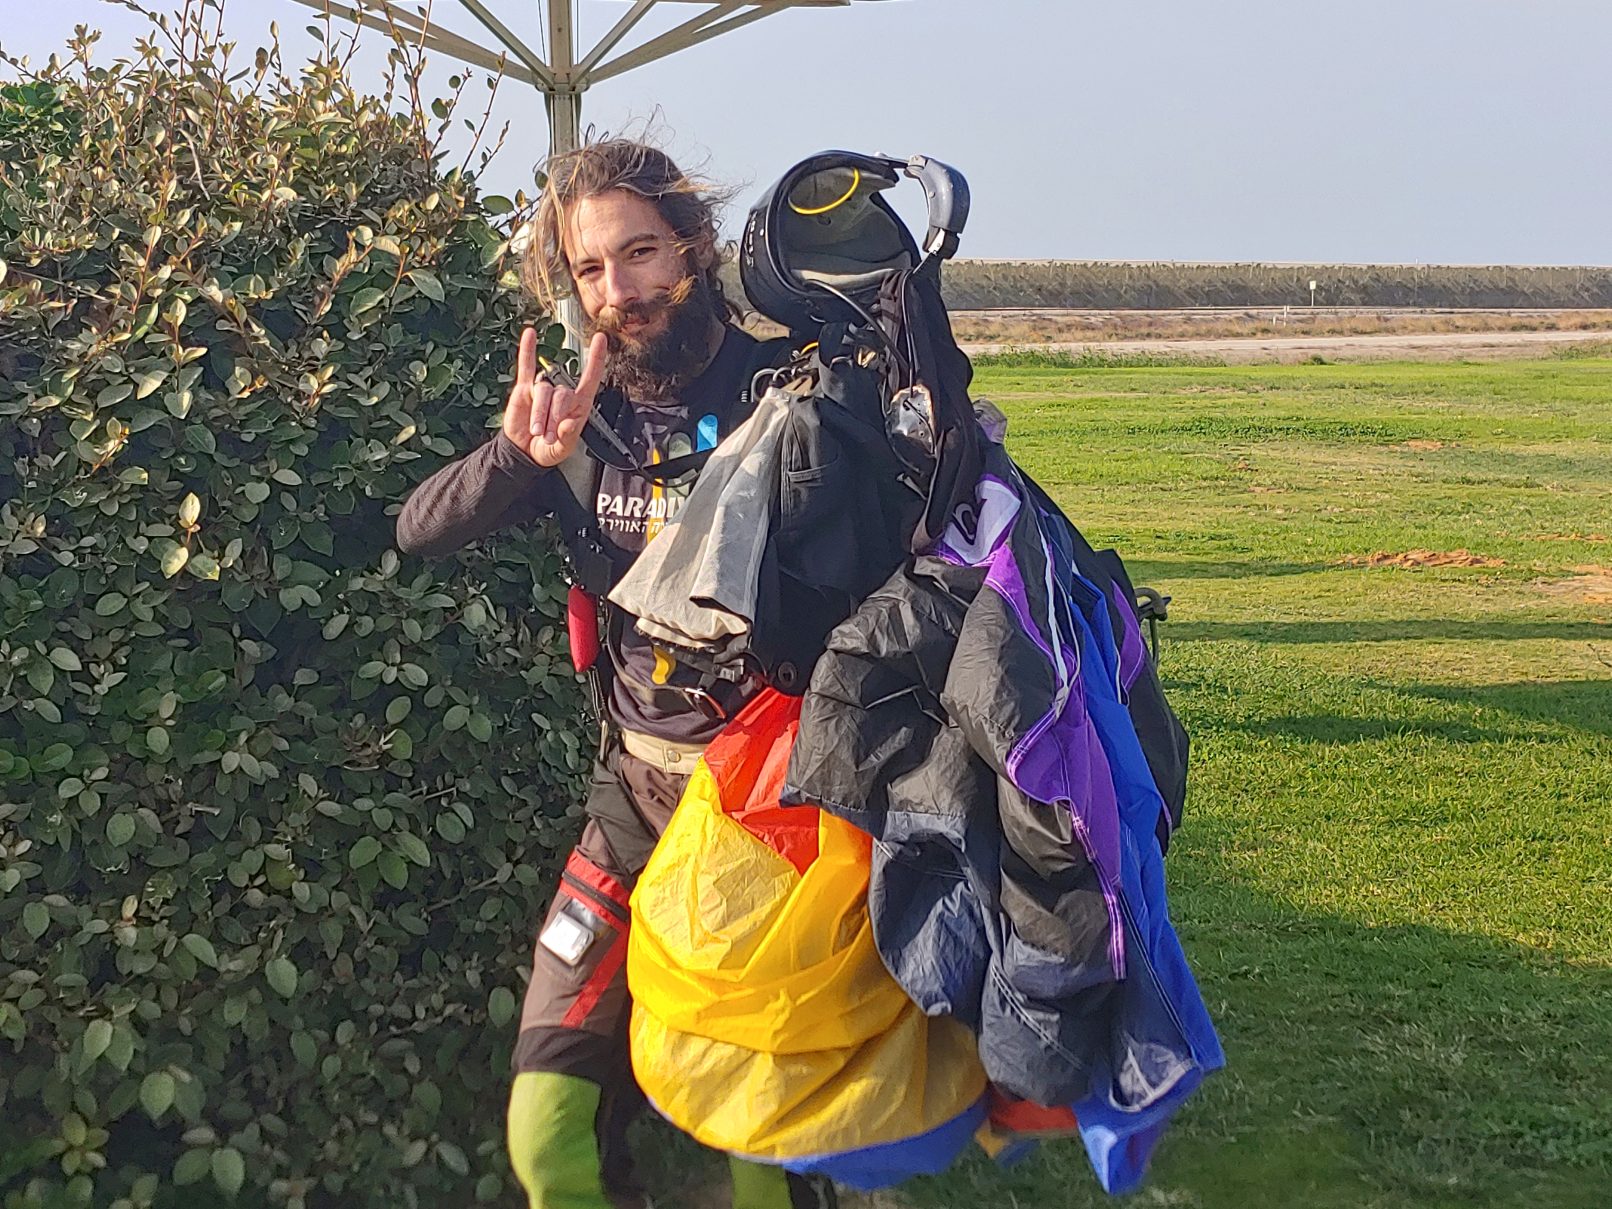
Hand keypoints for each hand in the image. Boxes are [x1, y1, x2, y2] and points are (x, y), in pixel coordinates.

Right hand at [501, 328, 609, 467]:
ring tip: (536, 431)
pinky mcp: (525, 389)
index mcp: (578, 406)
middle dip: (554, 417)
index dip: (596, 359)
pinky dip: (527, 350)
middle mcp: (562, 395)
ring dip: (539, 414)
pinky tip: (529, 335)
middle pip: (562, 394)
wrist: (524, 453)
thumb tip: (569, 424)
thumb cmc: (547, 450)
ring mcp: (543, 389)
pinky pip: (526, 366)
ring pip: (543, 391)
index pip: (590, 379)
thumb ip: (567, 438)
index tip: (601, 340)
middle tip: (548, 436)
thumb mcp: (562, 450)